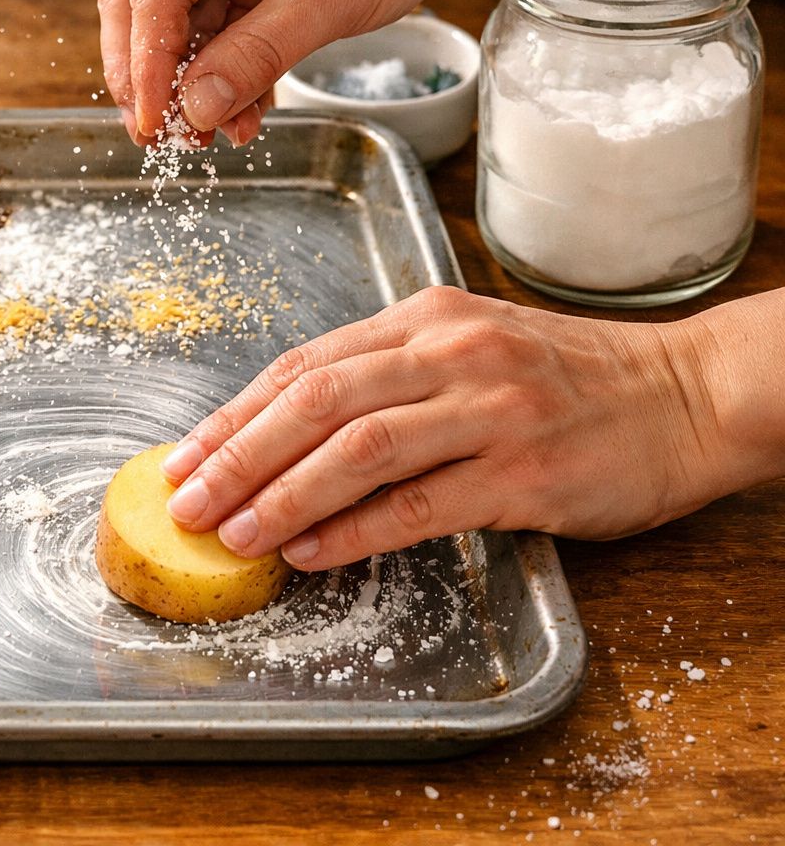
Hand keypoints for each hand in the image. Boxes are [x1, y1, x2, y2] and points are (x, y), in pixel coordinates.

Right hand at [97, 0, 475, 146]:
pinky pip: (210, 28)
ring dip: (189, 83)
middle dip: (149, 76)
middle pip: (140, 3)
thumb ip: (259, 54)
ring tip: (214, 134)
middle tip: (162, 137)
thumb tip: (196, 108)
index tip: (154, 124)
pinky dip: (220, 73)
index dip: (145, 65)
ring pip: (173, 23)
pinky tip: (242, 111)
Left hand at [158, 286, 729, 568]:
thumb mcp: (468, 347)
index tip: (184, 456)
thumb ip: (385, 376)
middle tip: (186, 501)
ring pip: (359, 449)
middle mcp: (451, 354)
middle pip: (316, 401)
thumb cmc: (566, 380)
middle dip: (237, 456)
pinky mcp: (524, 472)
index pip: (304, 365)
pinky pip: (419, 504)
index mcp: (425, 318)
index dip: (234, 414)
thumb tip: (285, 431)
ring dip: (283, 495)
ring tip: (235, 532)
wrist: (686, 396)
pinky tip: (310, 552)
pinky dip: (355, 531)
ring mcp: (489, 411)